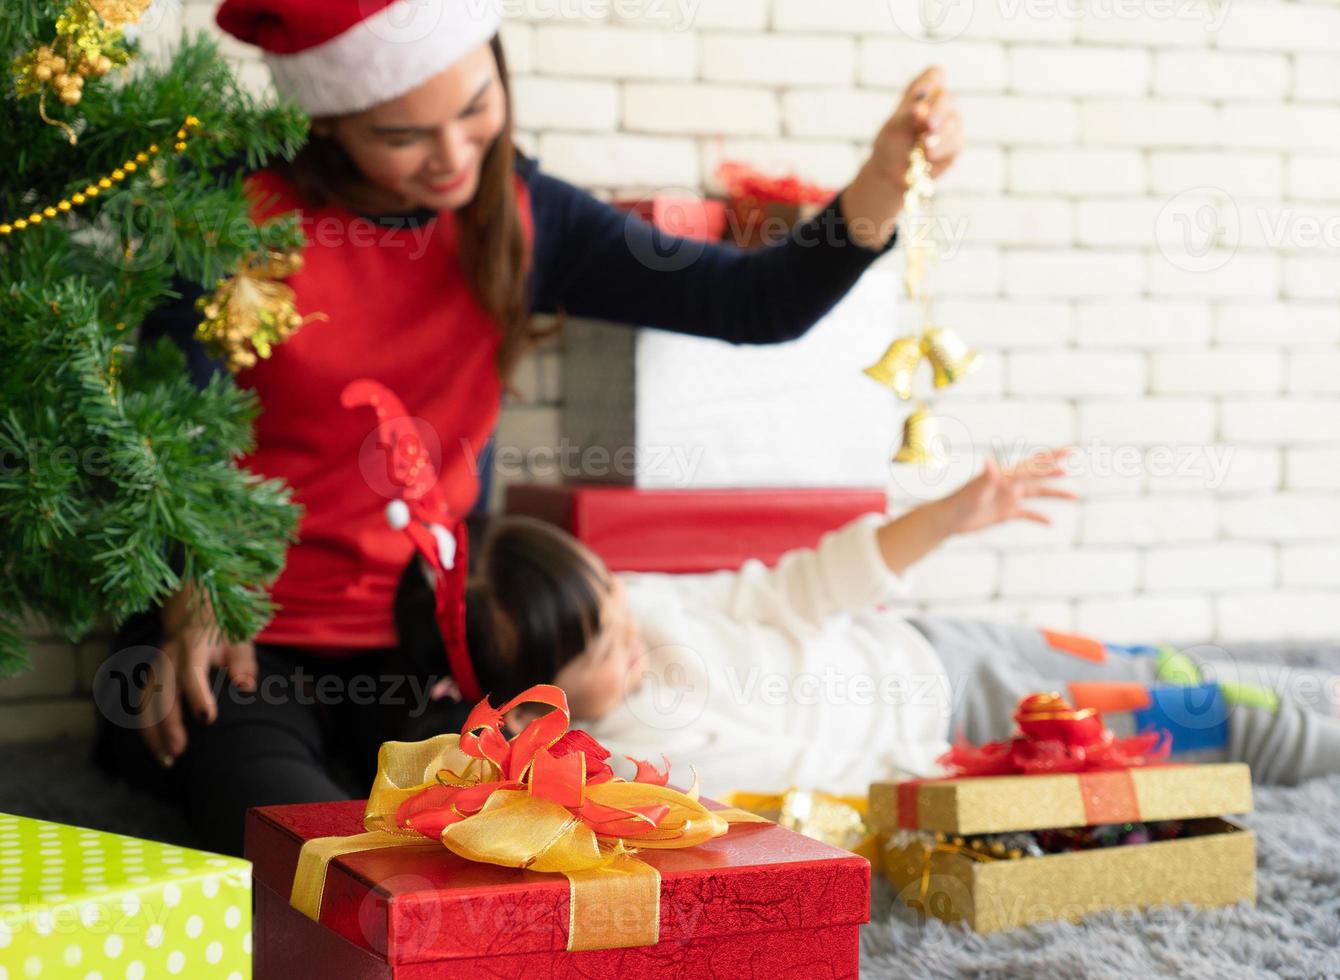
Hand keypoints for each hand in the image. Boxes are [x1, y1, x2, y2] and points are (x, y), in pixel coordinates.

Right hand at [140, 584, 256, 766]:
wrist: (193, 606)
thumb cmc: (224, 629)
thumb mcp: (240, 638)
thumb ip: (243, 662)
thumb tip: (245, 688)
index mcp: (193, 643)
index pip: (192, 670)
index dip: (197, 695)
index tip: (207, 719)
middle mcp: (168, 654)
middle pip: (162, 691)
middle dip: (168, 723)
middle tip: (179, 751)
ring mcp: (155, 665)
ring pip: (145, 701)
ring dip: (153, 732)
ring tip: (168, 759)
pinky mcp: (149, 676)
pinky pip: (141, 705)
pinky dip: (147, 729)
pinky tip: (158, 751)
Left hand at [840, 66, 965, 247]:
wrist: (889, 181)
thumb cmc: (886, 152)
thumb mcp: (890, 132)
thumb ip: (906, 117)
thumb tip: (918, 106)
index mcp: (921, 95)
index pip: (934, 76)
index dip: (930, 84)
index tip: (917, 100)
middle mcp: (938, 109)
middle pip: (947, 100)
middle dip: (937, 114)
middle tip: (922, 127)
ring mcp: (949, 128)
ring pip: (955, 125)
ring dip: (940, 137)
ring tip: (922, 149)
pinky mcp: (954, 148)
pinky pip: (957, 145)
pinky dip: (943, 152)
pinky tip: (928, 157)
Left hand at [940, 448, 1077, 535]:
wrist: (948, 519)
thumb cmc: (960, 501)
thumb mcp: (975, 489)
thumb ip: (986, 475)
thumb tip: (989, 460)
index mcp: (1007, 476)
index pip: (1034, 464)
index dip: (1052, 457)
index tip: (1070, 450)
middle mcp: (1010, 484)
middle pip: (1038, 475)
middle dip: (1056, 468)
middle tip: (1076, 461)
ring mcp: (1008, 498)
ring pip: (1037, 494)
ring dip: (1054, 494)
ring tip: (1074, 496)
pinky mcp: (1005, 513)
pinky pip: (1026, 514)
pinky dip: (1038, 517)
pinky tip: (1050, 522)